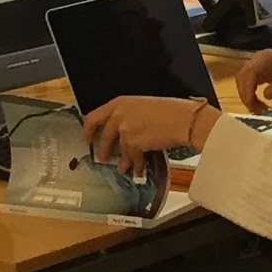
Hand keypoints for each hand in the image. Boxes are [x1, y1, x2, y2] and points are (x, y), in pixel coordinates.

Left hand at [83, 95, 210, 172]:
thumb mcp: (142, 106)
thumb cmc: (170, 110)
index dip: (88, 129)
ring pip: (118, 150)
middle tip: (101, 157)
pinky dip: (135, 165)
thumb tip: (122, 131)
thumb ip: (128, 115)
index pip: (94, 116)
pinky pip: (131, 158)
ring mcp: (124, 130)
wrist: (184, 120)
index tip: (87, 138)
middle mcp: (118, 115)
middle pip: (102, 136)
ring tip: (122, 168)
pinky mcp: (133, 144)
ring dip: (121, 161)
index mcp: (119, 102)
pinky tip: (138, 169)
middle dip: (101, 149)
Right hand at [235, 49, 271, 112]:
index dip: (246, 90)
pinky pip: (248, 82)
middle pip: (242, 77)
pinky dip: (250, 94)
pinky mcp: (259, 71)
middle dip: (245, 95)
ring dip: (247, 96)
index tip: (251, 105)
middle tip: (255, 111)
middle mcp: (258, 59)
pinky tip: (259, 103)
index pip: (248, 74)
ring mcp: (257, 64)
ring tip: (259, 109)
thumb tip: (265, 95)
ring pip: (243, 81)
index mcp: (265, 58)